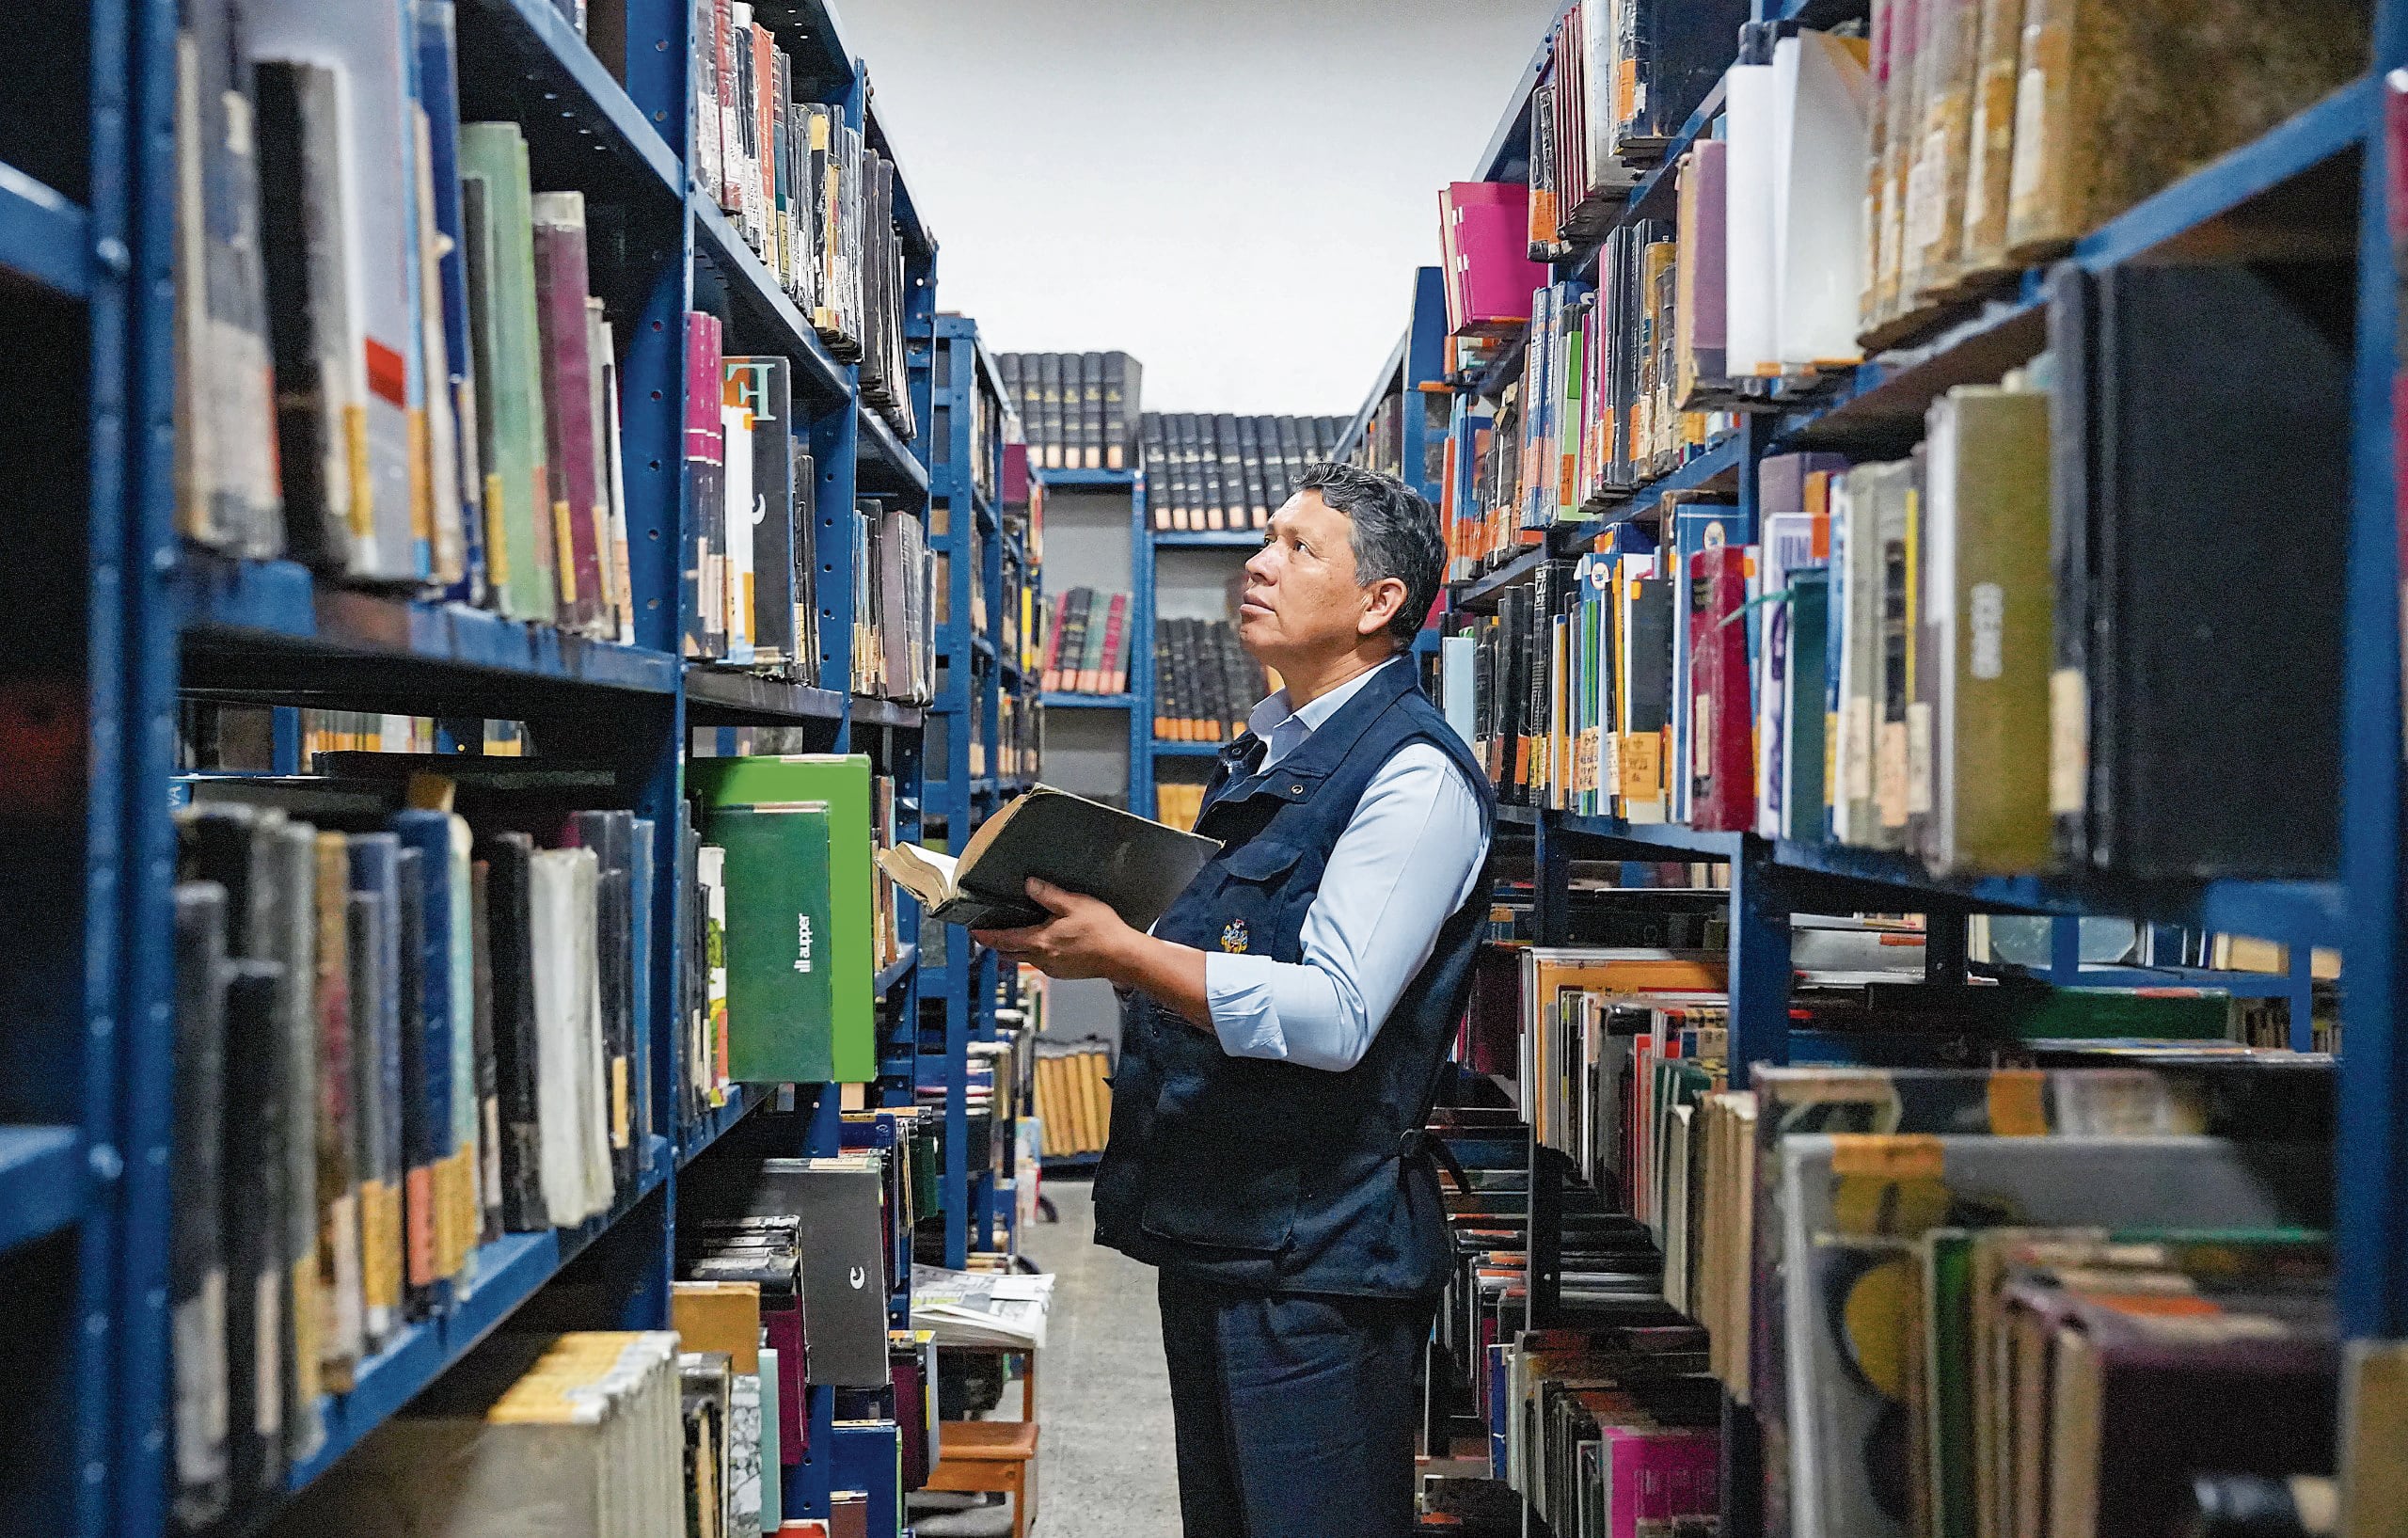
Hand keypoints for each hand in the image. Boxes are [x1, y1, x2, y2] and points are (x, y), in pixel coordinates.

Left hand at [972, 878, 1135, 982]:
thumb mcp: (1075, 904)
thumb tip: (1029, 884)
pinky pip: (1041, 963)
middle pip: (1010, 953)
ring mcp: (1052, 968)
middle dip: (997, 944)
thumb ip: (1049, 894)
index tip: (974, 932)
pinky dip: (1035, 953)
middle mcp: (1042, 959)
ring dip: (1016, 949)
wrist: (1123, 957)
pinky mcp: (1063, 973)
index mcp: (1041, 941)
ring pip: (1025, 959)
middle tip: (987, 935)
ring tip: (1014, 936)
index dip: (987, 936)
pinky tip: (1044, 943)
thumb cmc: (1102, 931)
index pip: (1004, 939)